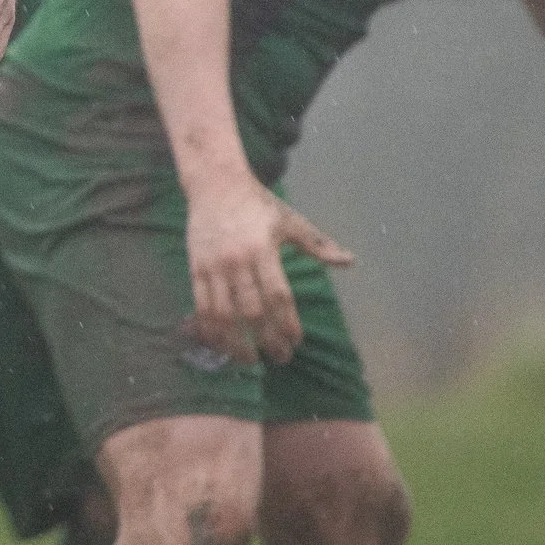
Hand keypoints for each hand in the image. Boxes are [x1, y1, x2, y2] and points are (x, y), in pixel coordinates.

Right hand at [184, 177, 353, 364]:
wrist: (215, 183)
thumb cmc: (257, 203)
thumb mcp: (290, 220)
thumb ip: (318, 244)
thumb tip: (349, 262)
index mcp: (264, 249)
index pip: (278, 295)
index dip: (287, 323)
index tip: (296, 341)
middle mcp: (237, 261)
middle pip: (252, 311)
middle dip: (267, 340)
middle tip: (280, 358)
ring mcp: (214, 266)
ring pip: (223, 314)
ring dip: (236, 343)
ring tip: (250, 360)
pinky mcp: (195, 268)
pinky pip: (201, 306)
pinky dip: (210, 330)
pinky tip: (221, 344)